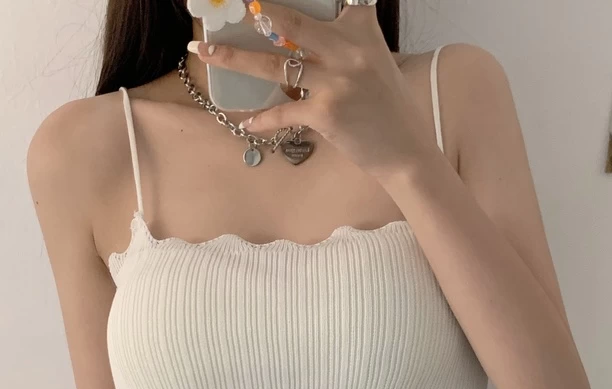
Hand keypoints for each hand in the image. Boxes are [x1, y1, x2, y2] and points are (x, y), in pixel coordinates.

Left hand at [191, 2, 435, 180]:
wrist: (407, 151)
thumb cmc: (389, 109)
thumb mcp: (375, 62)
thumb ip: (346, 43)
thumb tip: (303, 40)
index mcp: (362, 30)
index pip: (331, 1)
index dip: (290, 2)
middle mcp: (348, 49)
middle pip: (291, 24)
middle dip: (255, 13)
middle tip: (229, 4)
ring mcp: (336, 81)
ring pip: (275, 65)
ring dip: (234, 58)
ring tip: (204, 52)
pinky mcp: (326, 113)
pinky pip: (283, 112)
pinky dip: (263, 119)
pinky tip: (246, 123)